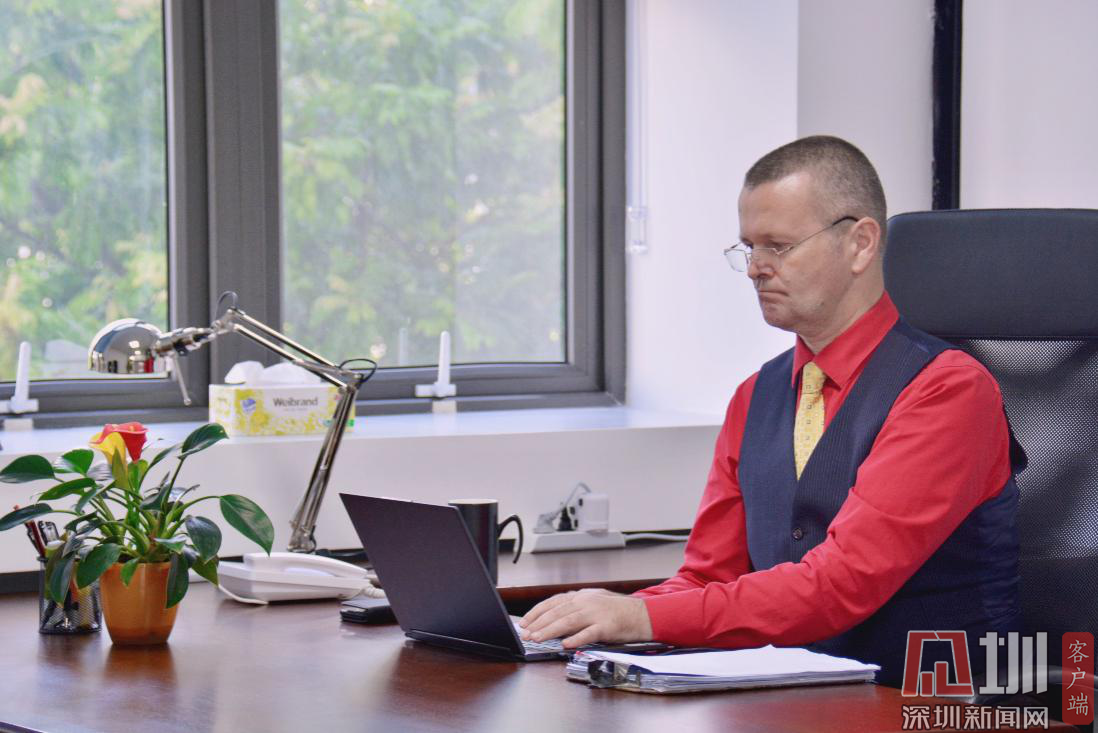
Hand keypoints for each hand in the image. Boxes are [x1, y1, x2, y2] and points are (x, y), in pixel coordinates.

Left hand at [519, 588, 652, 647]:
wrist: (642, 614)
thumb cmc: (617, 610)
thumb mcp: (594, 602)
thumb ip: (575, 608)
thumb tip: (553, 619)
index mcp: (581, 596)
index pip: (553, 602)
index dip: (536, 612)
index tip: (524, 622)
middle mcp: (586, 602)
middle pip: (557, 612)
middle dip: (538, 624)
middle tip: (526, 634)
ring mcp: (596, 613)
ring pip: (568, 621)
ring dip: (550, 630)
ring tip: (537, 638)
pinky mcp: (607, 626)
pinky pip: (589, 633)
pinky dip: (576, 639)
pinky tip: (565, 644)